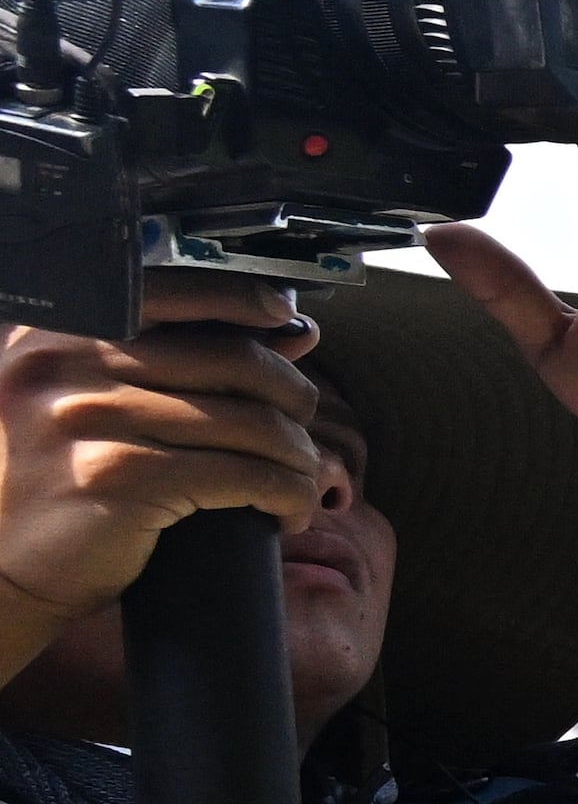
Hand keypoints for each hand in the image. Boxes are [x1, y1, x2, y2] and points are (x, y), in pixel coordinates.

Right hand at [0, 278, 331, 698]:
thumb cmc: (48, 480)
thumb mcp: (84, 400)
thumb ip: (167, 356)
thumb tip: (291, 329)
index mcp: (55, 331)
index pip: (173, 292)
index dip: (247, 302)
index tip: (289, 325)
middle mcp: (65, 365)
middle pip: (232, 360)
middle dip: (292, 394)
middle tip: (304, 424)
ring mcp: (90, 420)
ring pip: (248, 422)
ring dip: (297, 455)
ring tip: (302, 477)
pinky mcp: (120, 478)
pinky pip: (241, 475)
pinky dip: (285, 494)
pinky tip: (287, 511)